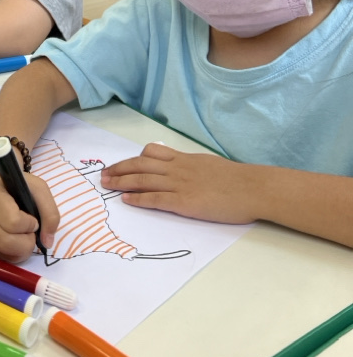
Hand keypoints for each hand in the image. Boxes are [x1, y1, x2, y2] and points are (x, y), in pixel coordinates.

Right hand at [0, 173, 58, 262]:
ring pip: (4, 254)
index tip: (32, 218)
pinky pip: (0, 258)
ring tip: (23, 235)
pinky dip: (13, 254)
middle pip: (6, 243)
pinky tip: (13, 239)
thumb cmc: (16, 187)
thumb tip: (47, 243)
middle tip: (31, 232)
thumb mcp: (38, 189)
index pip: (12, 222)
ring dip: (22, 250)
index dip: (29, 224)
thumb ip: (49, 213)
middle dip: (27, 242)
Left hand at [100, 143, 255, 223]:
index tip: (119, 164)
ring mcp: (180, 184)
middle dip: (120, 169)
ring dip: (122, 182)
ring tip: (107, 185)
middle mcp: (178, 168)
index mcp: (185, 159)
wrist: (252, 188)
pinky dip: (139, 198)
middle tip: (103, 175)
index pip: (151, 154)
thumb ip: (191, 165)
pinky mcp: (185, 202)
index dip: (132, 159)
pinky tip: (127, 200)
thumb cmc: (236, 179)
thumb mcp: (208, 164)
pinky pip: (156, 199)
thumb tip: (180, 166)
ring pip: (143, 180)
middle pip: (141, 165)